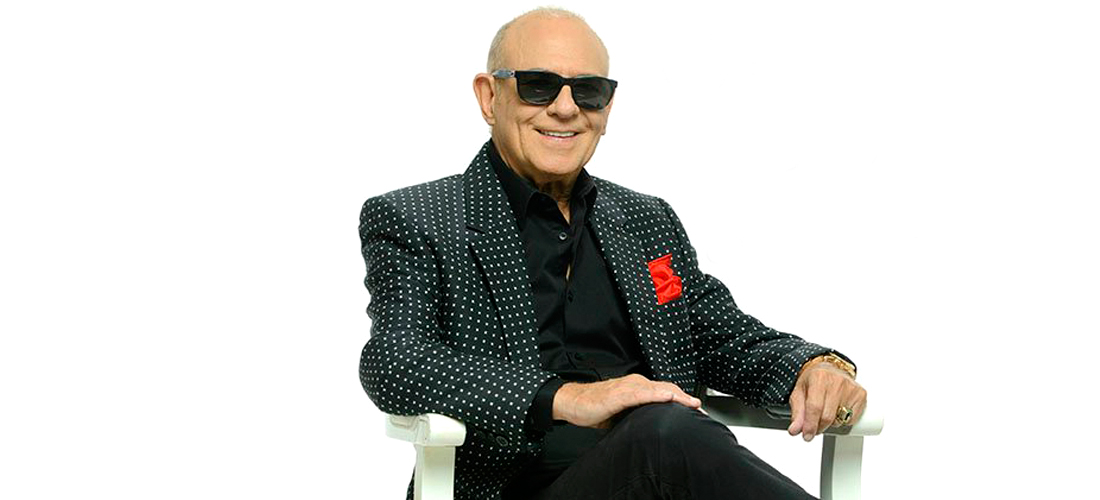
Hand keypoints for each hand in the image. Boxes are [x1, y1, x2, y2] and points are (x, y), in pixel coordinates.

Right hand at [552, 374, 701, 428]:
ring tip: (691, 403)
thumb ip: (638, 414)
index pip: (665, 392)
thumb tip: (653, 426)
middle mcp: (635, 383)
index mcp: (637, 387)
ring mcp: (627, 387)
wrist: (573, 402)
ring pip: (657, 389)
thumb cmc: (595, 406)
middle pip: (666, 388)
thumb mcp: (622, 412)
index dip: (682, 399)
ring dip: (676, 396)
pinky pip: (641, 393)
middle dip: (685, 398)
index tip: (696, 410)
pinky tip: (667, 397)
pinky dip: (656, 395)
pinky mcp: (618, 394)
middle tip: (700, 409)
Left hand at [787, 361, 866, 441]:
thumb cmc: (813, 380)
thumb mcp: (799, 393)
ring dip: (830, 423)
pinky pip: (851, 419)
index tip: (807, 435)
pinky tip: (837, 410)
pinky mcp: (861, 394)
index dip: (810, 425)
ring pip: (840, 420)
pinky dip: (843, 420)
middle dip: (818, 427)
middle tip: (814, 427)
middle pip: (827, 417)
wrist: (829, 369)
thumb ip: (797, 413)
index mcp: (819, 378)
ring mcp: (851, 388)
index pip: (815, 408)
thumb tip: (795, 430)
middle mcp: (837, 381)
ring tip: (825, 411)